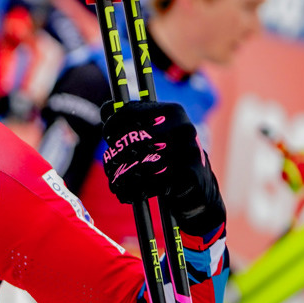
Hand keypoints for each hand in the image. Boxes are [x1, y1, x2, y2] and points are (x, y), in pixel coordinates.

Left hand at [100, 101, 224, 236]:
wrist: (197, 180)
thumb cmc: (168, 151)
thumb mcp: (154, 130)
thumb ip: (131, 118)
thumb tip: (106, 108)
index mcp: (172, 112)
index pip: (133, 112)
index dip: (114, 124)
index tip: (107, 137)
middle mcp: (182, 128)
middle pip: (136, 139)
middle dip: (118, 154)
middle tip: (110, 164)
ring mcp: (189, 151)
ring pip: (143, 164)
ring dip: (123, 176)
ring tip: (116, 182)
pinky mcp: (190, 174)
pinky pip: (154, 183)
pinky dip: (137, 190)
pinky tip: (128, 194)